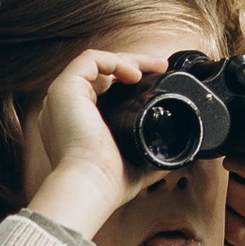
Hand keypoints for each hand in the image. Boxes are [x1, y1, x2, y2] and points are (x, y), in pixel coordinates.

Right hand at [21, 44, 187, 238]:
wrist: (91, 185)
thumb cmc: (109, 182)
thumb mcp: (139, 163)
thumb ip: (154, 153)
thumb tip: (181, 152)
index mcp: (78, 126)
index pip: (103, 92)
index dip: (129, 82)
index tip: (156, 79)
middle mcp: (66, 110)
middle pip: (102, 75)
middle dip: (133, 65)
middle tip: (159, 66)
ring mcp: (62, 99)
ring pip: (97, 63)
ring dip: (127, 60)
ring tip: (152, 67)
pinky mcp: (64, 90)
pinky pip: (88, 60)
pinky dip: (114, 61)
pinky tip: (134, 74)